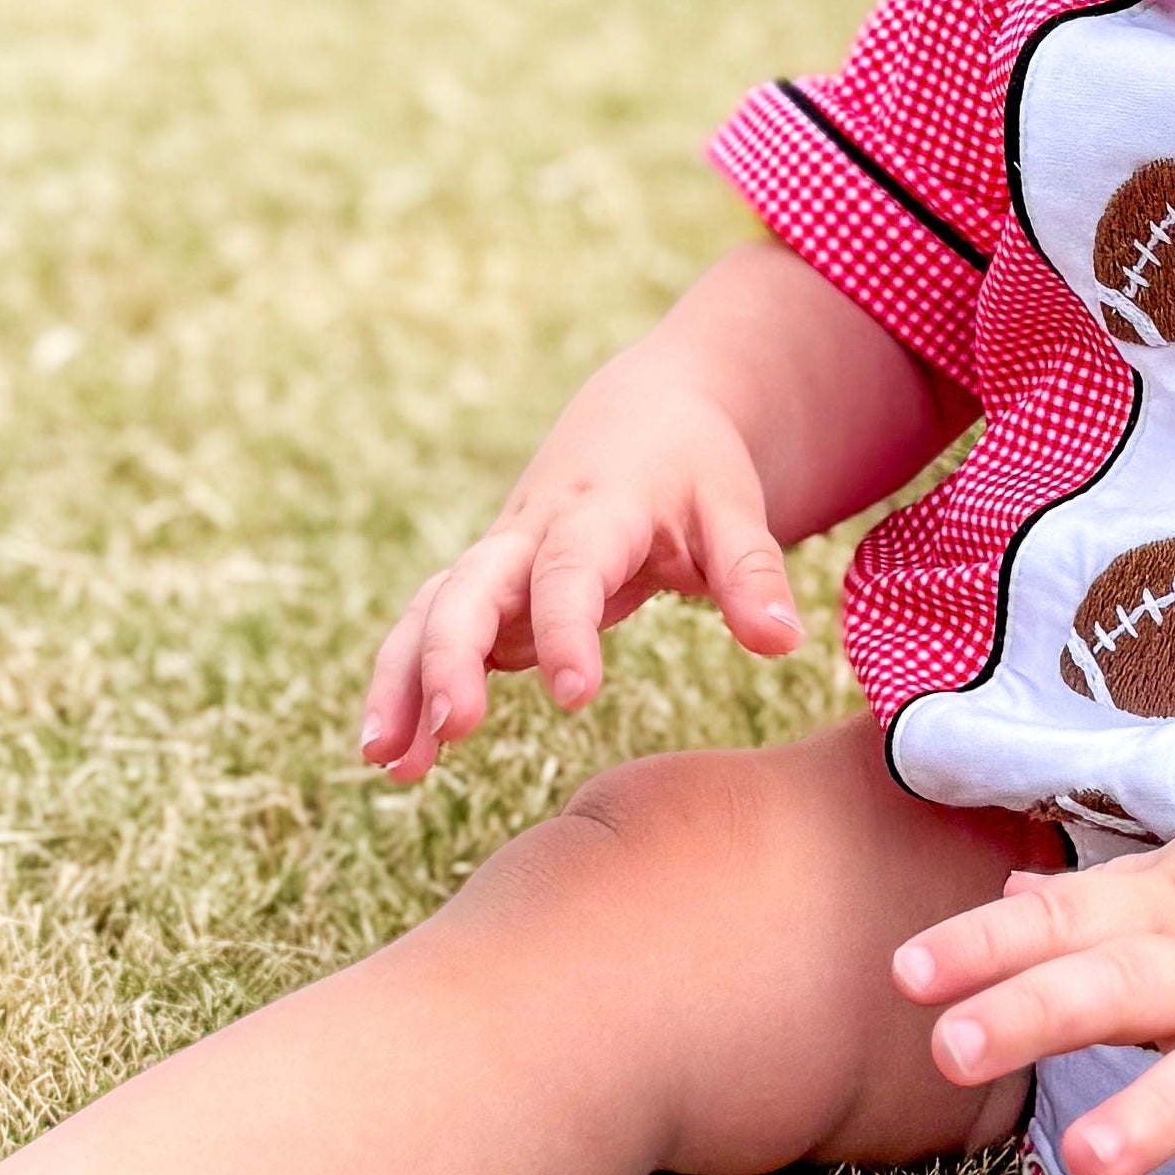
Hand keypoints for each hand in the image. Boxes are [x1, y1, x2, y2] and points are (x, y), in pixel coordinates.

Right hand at [359, 342, 802, 783]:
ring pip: (431, 611)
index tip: (577, 697)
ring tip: (389, 762)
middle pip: (470, 587)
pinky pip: (429, 631)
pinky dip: (406, 685)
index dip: (568, 630)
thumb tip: (784, 644)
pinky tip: (401, 758)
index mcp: (599, 510)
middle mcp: (529, 532)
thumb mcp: (735, 507)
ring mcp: (499, 558)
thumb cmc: (694, 467)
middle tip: (454, 727)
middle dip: (451, 655)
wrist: (641, 413)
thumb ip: (753, 573)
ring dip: (404, 680)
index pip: (572, 571)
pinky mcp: (485, 585)